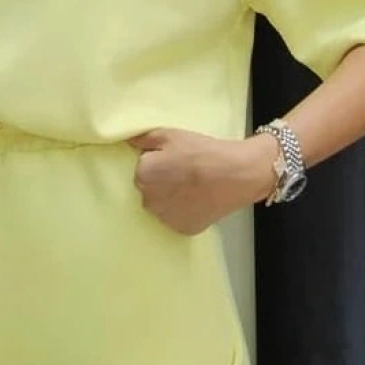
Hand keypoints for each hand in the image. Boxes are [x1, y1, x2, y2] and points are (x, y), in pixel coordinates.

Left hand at [127, 127, 276, 234]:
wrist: (237, 174)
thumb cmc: (203, 151)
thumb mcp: (171, 135)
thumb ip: (143, 139)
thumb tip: (127, 142)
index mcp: (142, 176)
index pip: (142, 169)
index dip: (159, 162)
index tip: (175, 159)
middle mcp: (148, 201)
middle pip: (149, 189)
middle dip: (161, 181)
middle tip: (184, 172)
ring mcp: (165, 218)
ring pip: (162, 206)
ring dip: (170, 198)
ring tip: (193, 187)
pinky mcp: (182, 229)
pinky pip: (177, 219)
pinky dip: (184, 211)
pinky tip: (199, 200)